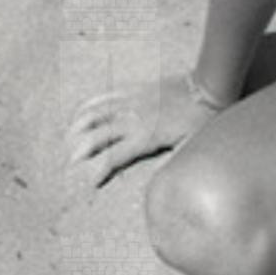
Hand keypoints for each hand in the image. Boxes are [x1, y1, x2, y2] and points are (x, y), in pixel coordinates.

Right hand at [67, 75, 216, 187]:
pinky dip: (90, 104)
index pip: (113, 158)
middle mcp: (132, 120)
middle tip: (71, 163)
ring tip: (68, 138)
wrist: (208, 87)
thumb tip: (161, 187)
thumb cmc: (201, 120)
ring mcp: (131, 102)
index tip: (91, 183)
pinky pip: (106, 96)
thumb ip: (170, 166)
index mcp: (145, 138)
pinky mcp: (134, 89)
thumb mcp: (188, 148)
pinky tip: (81, 111)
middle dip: (80, 151)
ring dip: (78, 127)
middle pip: (96, 137)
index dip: (100, 172)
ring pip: (95, 114)